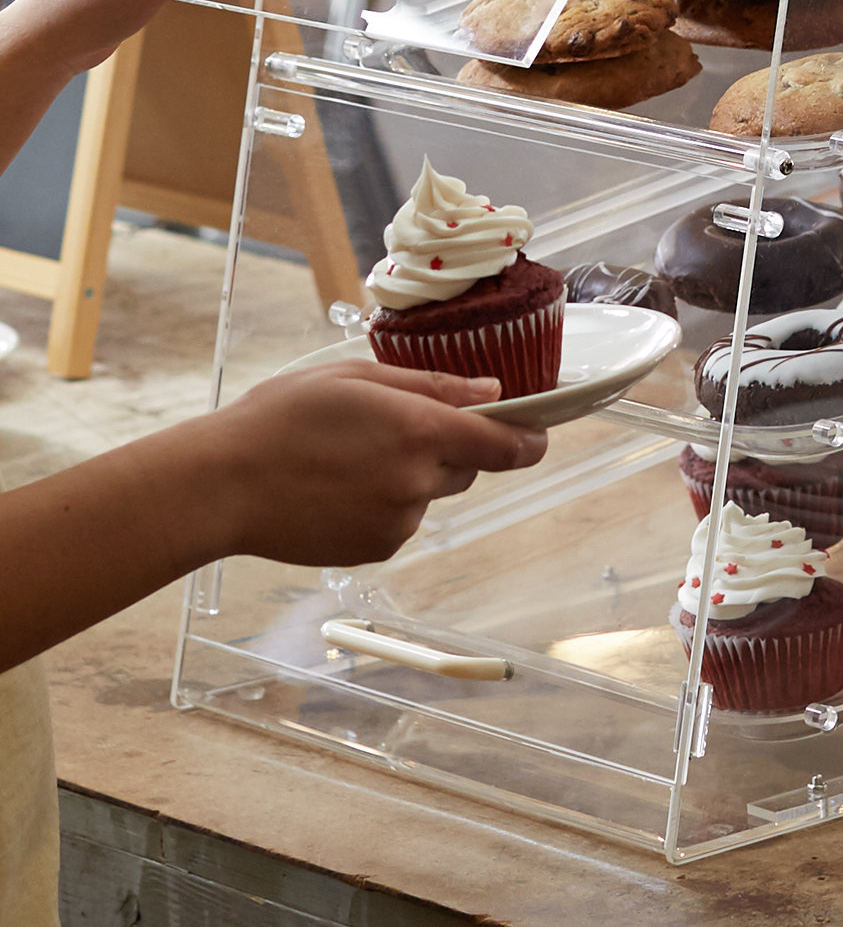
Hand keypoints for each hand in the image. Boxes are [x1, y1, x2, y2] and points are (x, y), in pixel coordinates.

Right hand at [205, 359, 548, 568]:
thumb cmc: (280, 419)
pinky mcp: (375, 549)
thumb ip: (433, 386)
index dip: (529, 439)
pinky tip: (337, 488)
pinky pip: (400, 520)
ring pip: (429, 494)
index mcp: (419, 431)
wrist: (220, 486)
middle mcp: (417, 482)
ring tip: (347, 459)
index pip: (506, 445)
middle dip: (447, 447)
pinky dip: (383, 504)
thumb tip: (491, 392)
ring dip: (410, 476)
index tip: (538, 433)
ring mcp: (397, 521)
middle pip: (466, 466)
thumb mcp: (356, 377)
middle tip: (392, 428)